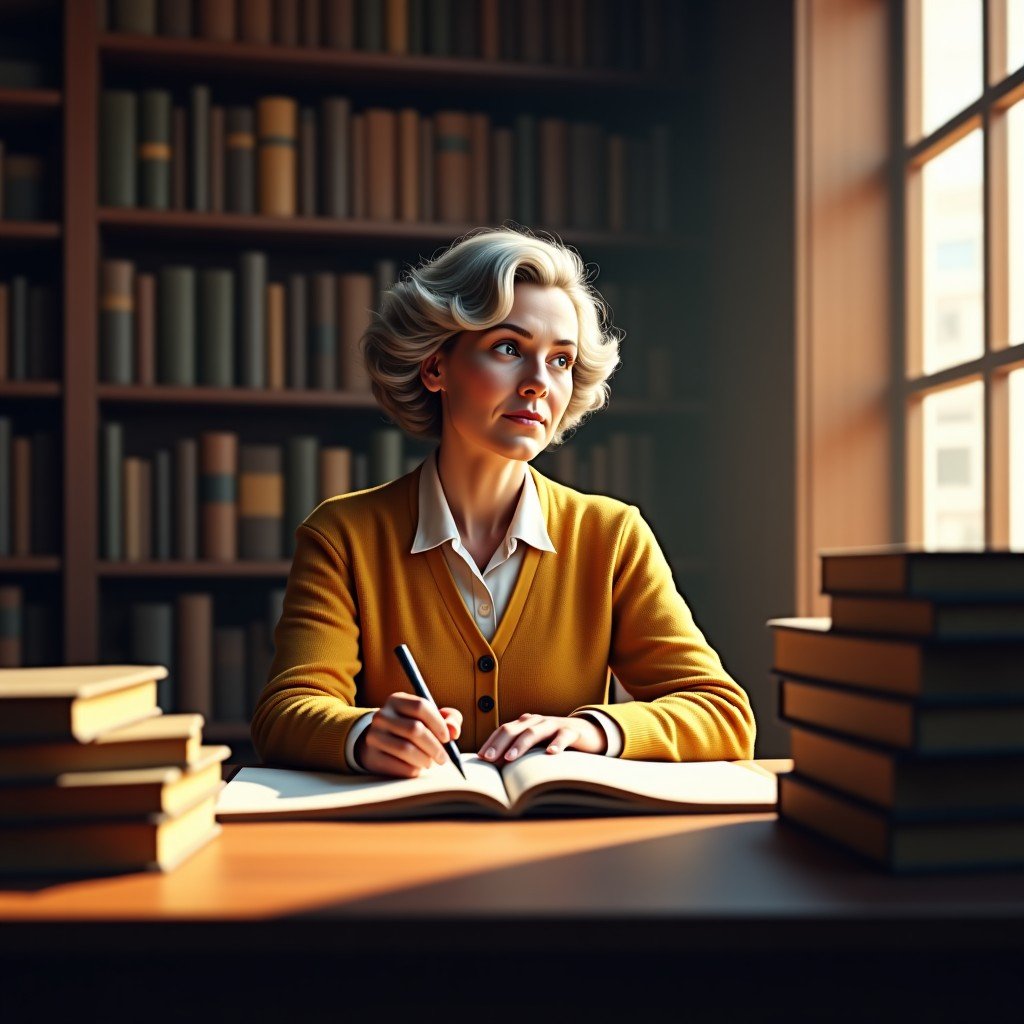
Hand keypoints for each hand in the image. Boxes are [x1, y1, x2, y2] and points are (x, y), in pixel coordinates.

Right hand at [355, 693, 462, 778]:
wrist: (380, 743)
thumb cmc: (412, 727)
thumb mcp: (430, 717)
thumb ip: (449, 719)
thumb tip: (454, 731)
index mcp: (397, 700)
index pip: (420, 706)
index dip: (438, 723)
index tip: (447, 738)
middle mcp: (382, 715)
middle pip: (415, 730)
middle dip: (435, 747)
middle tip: (443, 758)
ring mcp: (374, 736)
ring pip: (406, 749)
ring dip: (425, 760)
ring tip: (429, 763)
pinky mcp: (372, 757)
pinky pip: (398, 766)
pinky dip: (413, 770)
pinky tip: (416, 768)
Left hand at [477, 713, 605, 762]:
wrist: (586, 731)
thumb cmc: (555, 740)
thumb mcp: (535, 744)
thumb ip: (519, 750)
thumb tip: (495, 766)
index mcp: (525, 723)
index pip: (503, 730)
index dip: (491, 742)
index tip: (480, 757)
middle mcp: (536, 721)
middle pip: (514, 729)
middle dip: (499, 744)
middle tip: (488, 759)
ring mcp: (554, 725)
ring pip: (534, 731)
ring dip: (521, 745)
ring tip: (510, 758)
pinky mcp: (571, 731)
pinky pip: (563, 736)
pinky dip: (556, 744)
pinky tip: (550, 753)